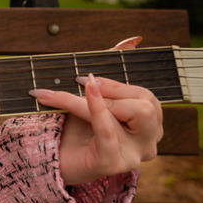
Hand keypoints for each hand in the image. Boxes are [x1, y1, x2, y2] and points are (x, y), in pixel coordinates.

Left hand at [28, 38, 162, 185]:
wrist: (52, 155)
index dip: (117, 85)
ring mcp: (133, 156)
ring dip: (96, 101)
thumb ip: (114, 65)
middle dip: (114, 92)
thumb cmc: (77, 125)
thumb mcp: (97, 94)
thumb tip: (134, 39)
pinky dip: (97, 109)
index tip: (87, 78)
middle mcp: (148, 144)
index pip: (146, 97)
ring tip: (69, 97)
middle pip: (148, 105)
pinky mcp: (113, 163)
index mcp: (150, 126)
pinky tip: (87, 93)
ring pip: (130, 115)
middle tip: (82, 85)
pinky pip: (109, 131)